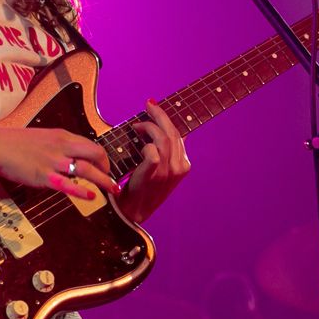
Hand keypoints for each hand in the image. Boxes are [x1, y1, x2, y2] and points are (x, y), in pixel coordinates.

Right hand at [0, 126, 120, 199]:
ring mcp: (54, 161)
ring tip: (112, 189)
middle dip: (107, 167)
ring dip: (102, 180)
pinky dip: (82, 191)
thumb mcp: (42, 138)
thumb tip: (68, 158)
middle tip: (111, 179)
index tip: (105, 167)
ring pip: (86, 169)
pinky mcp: (44, 176)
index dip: (102, 157)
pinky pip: (68, 185)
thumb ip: (57, 146)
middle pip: (95, 153)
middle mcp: (62, 146)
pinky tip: (92, 196)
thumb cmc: (13, 143)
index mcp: (62, 136)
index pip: (90, 144)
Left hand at [119, 99, 189, 222]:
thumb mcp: (162, 170)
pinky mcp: (155, 175)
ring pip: (163, 139)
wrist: (134, 213)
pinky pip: (153, 152)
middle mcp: (180, 167)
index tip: (154, 106)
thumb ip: (168, 152)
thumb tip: (171, 131)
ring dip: (148, 127)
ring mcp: (168, 172)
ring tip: (137, 126)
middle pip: (172, 132)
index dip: (166, 117)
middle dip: (159, 115)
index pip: (178, 134)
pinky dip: (145, 144)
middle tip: (147, 105)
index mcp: (184, 165)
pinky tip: (138, 144)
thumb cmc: (144, 189)